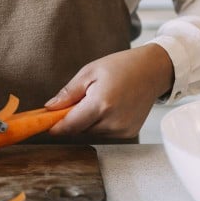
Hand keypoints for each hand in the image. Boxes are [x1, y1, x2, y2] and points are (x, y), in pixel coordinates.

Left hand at [46, 44, 173, 138]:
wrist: (153, 71)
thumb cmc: (123, 67)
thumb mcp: (90, 72)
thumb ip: (68, 93)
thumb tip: (50, 108)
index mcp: (101, 104)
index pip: (69, 126)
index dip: (55, 127)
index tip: (46, 124)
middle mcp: (112, 122)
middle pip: (79, 131)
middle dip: (73, 119)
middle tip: (79, 100)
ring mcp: (122, 130)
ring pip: (91, 133)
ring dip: (88, 122)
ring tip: (99, 100)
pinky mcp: (128, 133)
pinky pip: (105, 134)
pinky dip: (101, 124)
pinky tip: (110, 107)